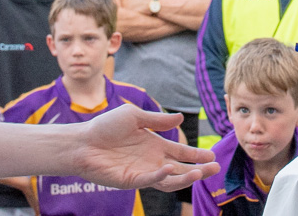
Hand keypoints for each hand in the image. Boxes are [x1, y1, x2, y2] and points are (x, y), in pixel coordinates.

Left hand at [73, 105, 218, 191]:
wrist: (83, 141)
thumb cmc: (106, 126)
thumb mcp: (134, 116)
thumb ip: (157, 120)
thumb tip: (180, 118)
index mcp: (155, 145)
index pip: (181, 153)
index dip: (197, 155)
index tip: (212, 155)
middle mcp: (152, 160)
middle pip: (180, 169)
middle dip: (199, 170)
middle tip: (215, 167)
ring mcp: (142, 172)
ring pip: (169, 179)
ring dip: (185, 178)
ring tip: (199, 173)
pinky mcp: (130, 180)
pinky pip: (148, 180)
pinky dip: (160, 176)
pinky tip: (168, 168)